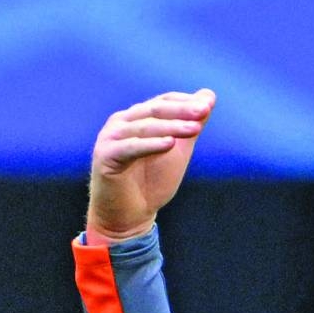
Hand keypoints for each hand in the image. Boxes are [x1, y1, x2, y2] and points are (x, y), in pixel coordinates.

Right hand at [86, 89, 215, 243]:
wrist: (129, 216)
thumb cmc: (152, 182)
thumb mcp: (178, 150)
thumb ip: (190, 125)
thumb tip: (208, 96)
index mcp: (137, 118)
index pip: (163, 102)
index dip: (184, 102)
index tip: (207, 105)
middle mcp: (122, 123)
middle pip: (154, 110)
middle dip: (181, 111)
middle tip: (203, 111)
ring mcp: (111, 138)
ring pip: (144, 127)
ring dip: (171, 127)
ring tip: (194, 129)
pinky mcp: (105, 156)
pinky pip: (130, 147)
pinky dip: (150, 145)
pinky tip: (170, 144)